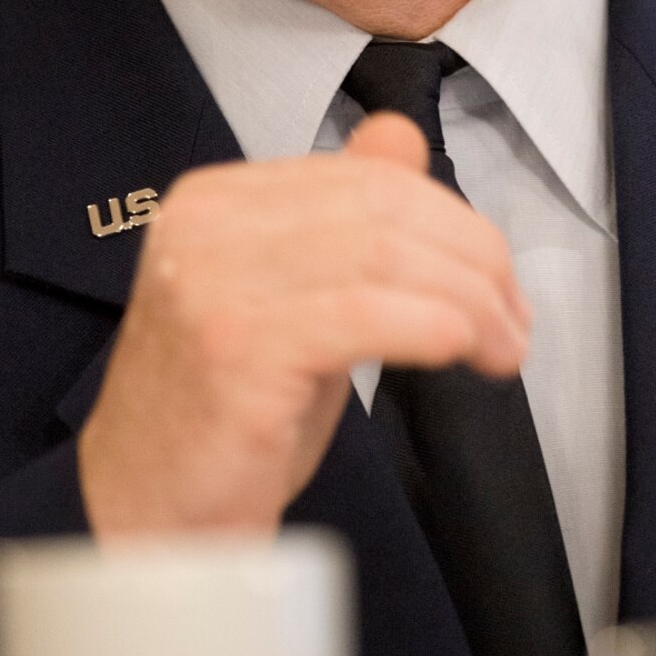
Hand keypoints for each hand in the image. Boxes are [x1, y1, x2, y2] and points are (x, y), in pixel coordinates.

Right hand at [78, 113, 529, 534]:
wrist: (142, 517)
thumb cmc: (225, 419)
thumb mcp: (294, 300)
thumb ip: (343, 219)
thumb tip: (400, 138)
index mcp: (217, 200)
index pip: (367, 178)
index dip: (456, 222)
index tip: (500, 280)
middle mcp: (206, 225)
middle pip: (384, 208)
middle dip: (475, 260)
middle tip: (513, 320)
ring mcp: (212, 283)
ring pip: (385, 256)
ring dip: (470, 302)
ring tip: (501, 348)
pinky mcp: (233, 347)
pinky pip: (366, 315)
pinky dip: (435, 327)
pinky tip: (464, 353)